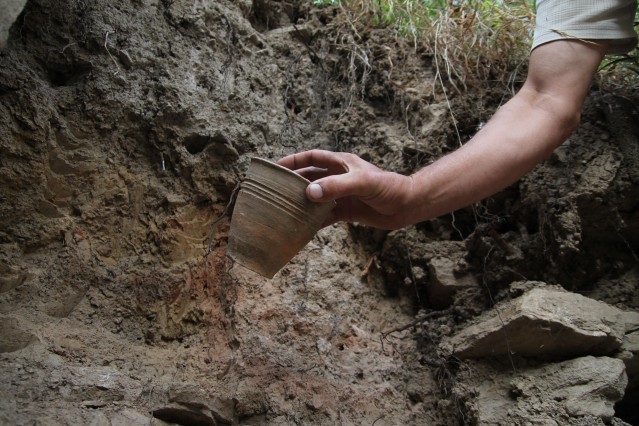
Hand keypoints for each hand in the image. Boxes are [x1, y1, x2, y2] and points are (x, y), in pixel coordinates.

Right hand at [277, 150, 413, 229]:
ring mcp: (342, 195)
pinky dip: (313, 220)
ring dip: (302, 203)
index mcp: (342, 163)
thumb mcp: (362, 183)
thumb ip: (336, 187)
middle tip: (274, 192)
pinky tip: (302, 228)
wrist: (407, 206)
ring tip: (283, 210)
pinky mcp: (347, 211)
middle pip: (310, 178)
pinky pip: (325, 215)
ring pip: (315, 197)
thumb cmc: (388, 188)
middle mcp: (340, 177)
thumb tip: (309, 193)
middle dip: (293, 183)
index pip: (312, 157)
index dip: (294, 161)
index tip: (276, 167)